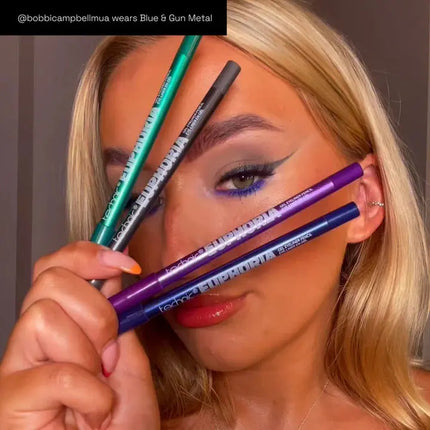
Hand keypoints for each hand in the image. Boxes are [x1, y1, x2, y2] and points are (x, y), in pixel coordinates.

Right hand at [0, 241, 159, 428]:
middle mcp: (32, 340)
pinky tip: (91, 413)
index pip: (54, 267)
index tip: (124, 263)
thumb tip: (111, 270)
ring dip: (88, 354)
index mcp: (61, 324)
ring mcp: (15, 369)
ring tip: (97, 385)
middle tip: (108, 351)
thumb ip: (116, 315)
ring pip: (43, 316)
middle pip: (49, 281)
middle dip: (96, 312)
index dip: (86, 255)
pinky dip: (88, 393)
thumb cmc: (122, 424)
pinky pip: (54, 373)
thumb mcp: (128, 357)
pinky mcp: (9, 401)